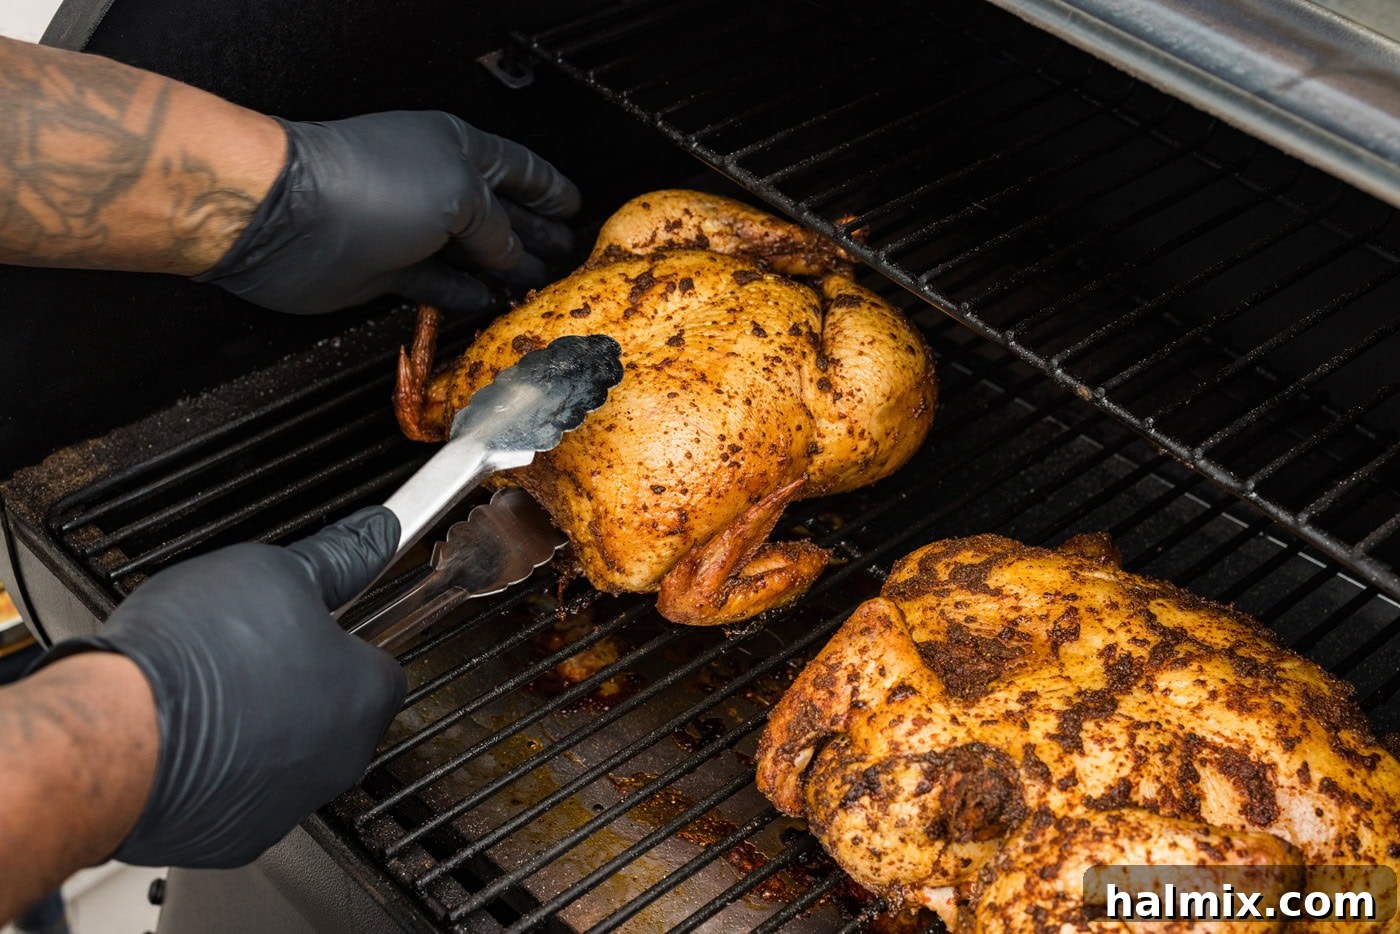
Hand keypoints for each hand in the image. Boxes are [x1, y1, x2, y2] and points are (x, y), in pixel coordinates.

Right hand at [31, 507, 404, 867]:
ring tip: (208, 686)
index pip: (379, 661)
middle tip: (249, 647)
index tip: (311, 620)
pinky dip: (217, 767)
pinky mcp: (231, 836)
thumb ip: (340, 556)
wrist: (111, 734)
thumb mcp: (279, 572)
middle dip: (298, 679)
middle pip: (334, 710)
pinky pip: (236, 794)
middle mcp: (339, 761)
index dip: (341, 635)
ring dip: (257, 724)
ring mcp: (287, 805)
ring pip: (285, 754)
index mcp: (364, 696)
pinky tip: (184, 733)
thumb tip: (378, 533)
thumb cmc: (196, 656)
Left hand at [194, 111, 580, 313]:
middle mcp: (434, 186)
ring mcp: (408, 229)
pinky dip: (463, 296)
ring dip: (504, 270)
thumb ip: (499, 227)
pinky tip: (485, 303)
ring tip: (535, 283)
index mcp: (457, 150)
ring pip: (471, 253)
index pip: (520, 169)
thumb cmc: (368, 182)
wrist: (289, 216)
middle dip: (535, 232)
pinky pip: (437, 285)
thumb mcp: (459, 194)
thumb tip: (516, 253)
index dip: (551, 188)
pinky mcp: (385, 270)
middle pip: (499, 213)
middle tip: (565, 252)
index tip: (575, 206)